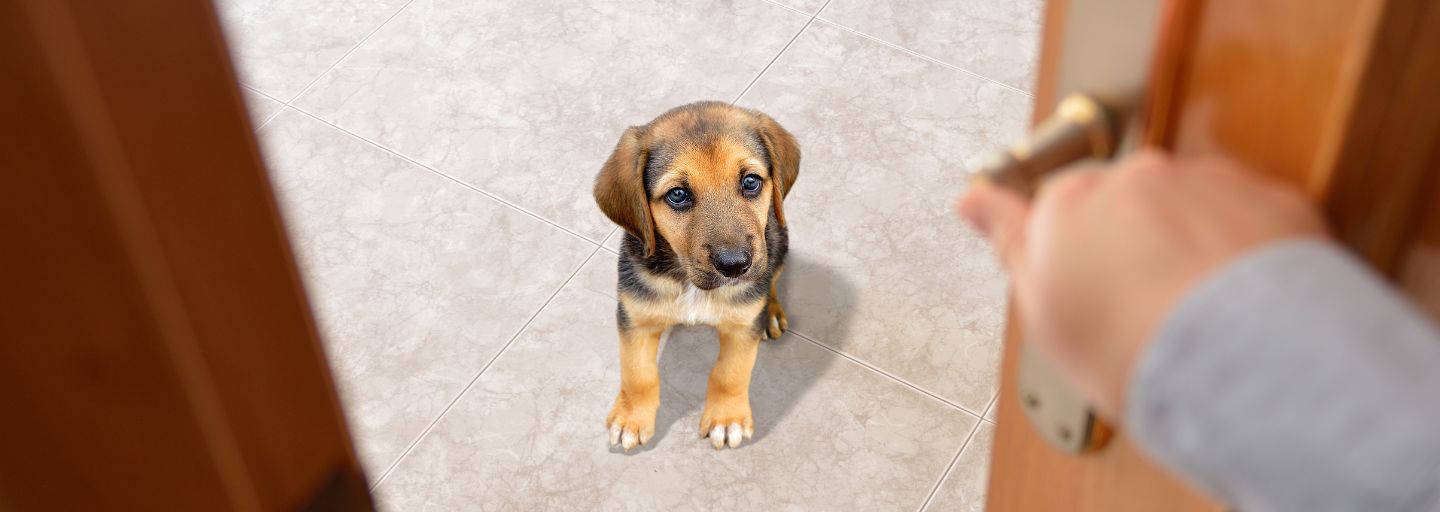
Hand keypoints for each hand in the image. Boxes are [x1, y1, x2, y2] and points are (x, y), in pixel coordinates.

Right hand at [957, 150, 1326, 419]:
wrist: (1239, 360)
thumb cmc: (1135, 347)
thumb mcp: (1043, 309)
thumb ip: (1009, 241)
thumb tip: (972, 201)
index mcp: (1067, 203)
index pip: (1057, 207)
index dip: (1071, 248)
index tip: (1085, 272)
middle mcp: (1134, 178)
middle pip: (1126, 203)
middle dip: (1134, 241)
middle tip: (1144, 304)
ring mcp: (1202, 182)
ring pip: (1189, 205)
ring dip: (1191, 243)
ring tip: (1198, 308)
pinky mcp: (1266, 196)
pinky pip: (1249, 214)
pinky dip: (1245, 247)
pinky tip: (1239, 297)